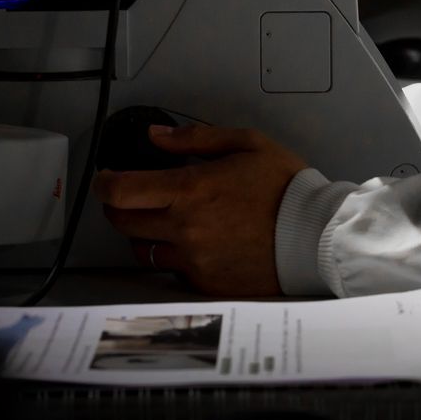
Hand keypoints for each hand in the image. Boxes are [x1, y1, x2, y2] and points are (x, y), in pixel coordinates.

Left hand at [96, 124, 307, 296]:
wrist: (315, 235)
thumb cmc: (285, 187)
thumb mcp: (245, 144)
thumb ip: (195, 138)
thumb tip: (157, 137)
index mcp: (191, 190)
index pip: (122, 191)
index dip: (104, 183)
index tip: (106, 178)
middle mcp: (185, 229)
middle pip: (123, 222)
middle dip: (118, 206)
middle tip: (131, 195)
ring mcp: (193, 260)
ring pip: (142, 250)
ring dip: (143, 234)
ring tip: (162, 220)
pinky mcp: (204, 282)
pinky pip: (172, 270)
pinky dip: (173, 255)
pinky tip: (192, 242)